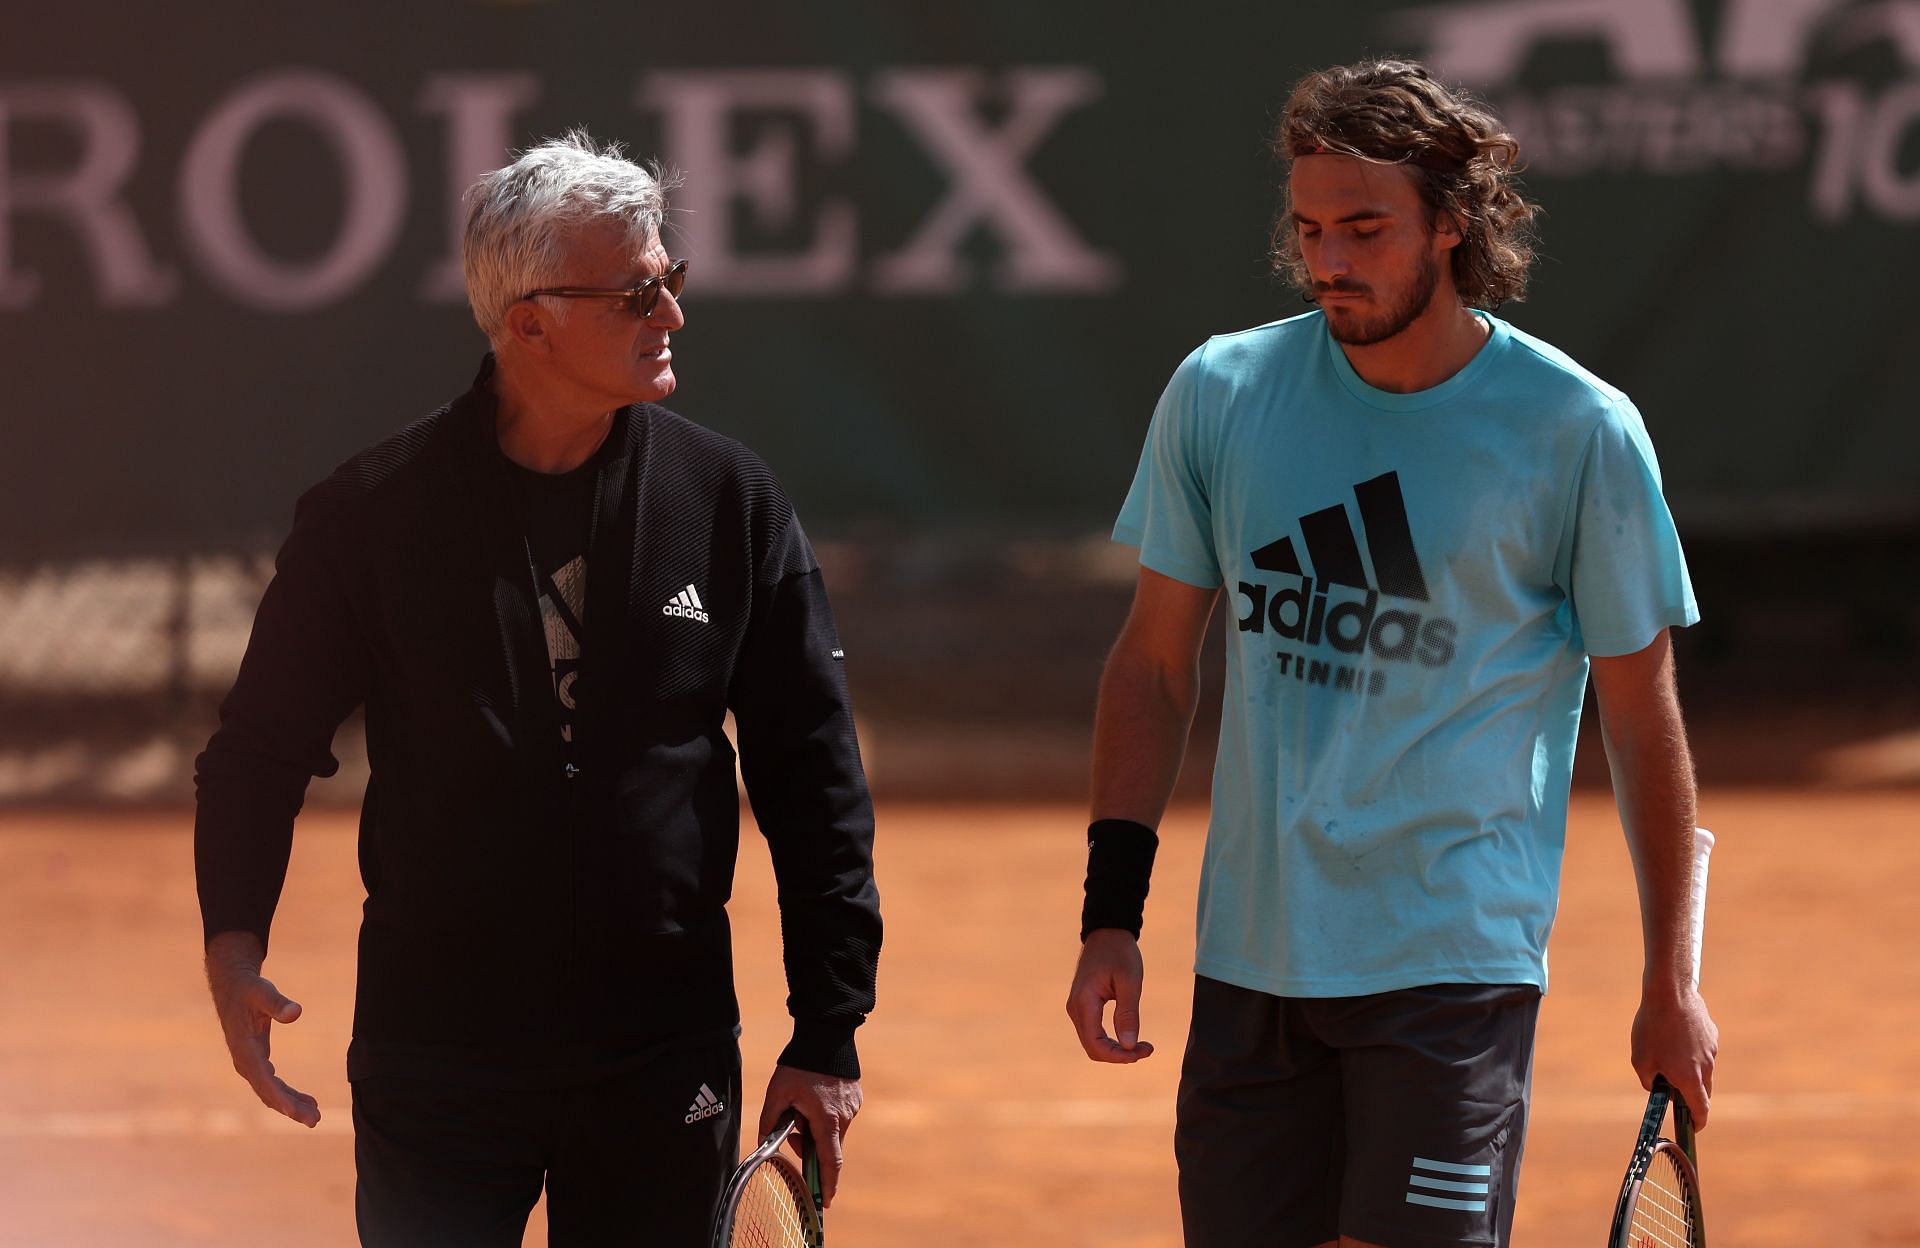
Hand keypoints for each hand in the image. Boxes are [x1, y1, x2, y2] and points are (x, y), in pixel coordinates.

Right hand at [204, 931, 319, 1127]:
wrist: (232, 987)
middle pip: (268, 1093)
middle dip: (291, 1108)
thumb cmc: (249, 989)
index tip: (298, 1113)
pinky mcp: (256, 1061)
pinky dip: (288, 1094)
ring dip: (291, 1105)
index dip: (282, 1098)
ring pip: (270, 1092)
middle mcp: (245, 1062)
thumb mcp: (263, 992)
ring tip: (315, 1116)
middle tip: (316, 1120)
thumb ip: (278, 1003)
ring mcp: (249, 1064)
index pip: (264, 1081)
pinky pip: (272, 1084)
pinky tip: (306, 1101)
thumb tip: (297, 1012)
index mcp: (245, 1050)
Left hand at [758, 1065, 860, 1207]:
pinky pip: (840, 1116)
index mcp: (826, 1119)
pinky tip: (814, 1098)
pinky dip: (826, 1117)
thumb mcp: (777, 1092)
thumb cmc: (799, 1064)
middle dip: (811, 1148)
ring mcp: (852, 1106)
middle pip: (829, 1147)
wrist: (826, 1034)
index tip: (824, 1200)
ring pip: (834, 1131)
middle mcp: (844, 1116)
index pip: (830, 1161)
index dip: (827, 1184)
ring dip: (817, 1131)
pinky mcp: (855, 1097)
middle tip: (793, 1132)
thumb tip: (764, 1141)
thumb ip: (769, 1120)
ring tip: (801, 1107)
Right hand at [1065, 928, 1153, 1062]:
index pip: (1096, 1044)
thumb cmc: (1120, 953)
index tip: (1143, 1051)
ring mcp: (1077, 1007)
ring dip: (1116, 1049)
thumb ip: (1128, 1014)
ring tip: (1142, 1045)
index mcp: (1084, 1002)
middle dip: (1120, 1055)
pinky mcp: (1083, 1006)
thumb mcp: (1130, 981)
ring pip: (1092, 1042)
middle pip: (1093, 1047)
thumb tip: (1129, 1046)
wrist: (1107, 932)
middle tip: (1147, 1049)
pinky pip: (1093, 1032)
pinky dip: (1111, 1040)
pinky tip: (1129, 1037)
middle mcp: (1075, 1008)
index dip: (1119, 1056)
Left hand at [1631, 983, 1717, 1128]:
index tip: (1693, 1127)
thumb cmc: (1652, 1028)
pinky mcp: (1712, 1034)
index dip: (1697, 1122)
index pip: (1701, 1110)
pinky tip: (1675, 1034)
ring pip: (1703, 1069)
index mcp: (1690, 1079)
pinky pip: (1703, 1050)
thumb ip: (1649, 1082)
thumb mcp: (1640, 1060)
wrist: (1670, 993)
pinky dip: (1691, 1050)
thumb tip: (1656, 1087)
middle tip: (1670, 1088)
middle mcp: (1706, 1067)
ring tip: (1666, 1051)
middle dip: (1689, 1094)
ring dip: (1689, 1069)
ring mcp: (1712, 1050)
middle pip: (1702, 1091)